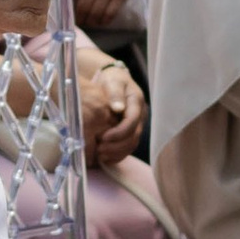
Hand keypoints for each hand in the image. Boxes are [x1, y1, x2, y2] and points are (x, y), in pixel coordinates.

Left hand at [66, 0, 138, 26]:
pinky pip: (110, 13)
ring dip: (88, 21)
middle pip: (81, 7)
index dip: (63, 5)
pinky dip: (102, 21)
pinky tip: (98, 20)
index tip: (60, 10)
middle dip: (75, 17)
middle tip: (72, 20)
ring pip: (95, 13)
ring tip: (84, 21)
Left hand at [75, 43, 145, 167]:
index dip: (118, 133)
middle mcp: (140, 116)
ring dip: (116, 153)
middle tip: (99, 149)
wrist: (114, 80)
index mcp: (136, 102)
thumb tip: (118, 108)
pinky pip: (128, 148)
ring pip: (132, 145)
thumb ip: (115, 93)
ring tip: (99, 155)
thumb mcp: (113, 81)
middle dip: (116, 146)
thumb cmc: (112, 80)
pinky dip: (117, 155)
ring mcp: (137, 125)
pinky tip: (104, 158)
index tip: (103, 137)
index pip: (132, 122)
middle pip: (133, 137)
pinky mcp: (131, 132)